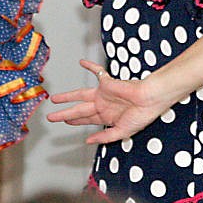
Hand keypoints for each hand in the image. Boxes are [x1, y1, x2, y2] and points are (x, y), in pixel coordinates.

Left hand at [47, 59, 172, 143]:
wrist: (150, 100)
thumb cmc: (141, 116)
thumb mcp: (122, 132)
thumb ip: (105, 137)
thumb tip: (89, 141)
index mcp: (107, 116)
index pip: (86, 120)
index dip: (74, 121)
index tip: (64, 123)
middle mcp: (103, 105)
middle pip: (79, 110)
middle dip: (65, 114)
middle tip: (51, 117)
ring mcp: (104, 94)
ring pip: (80, 95)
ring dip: (67, 96)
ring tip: (54, 99)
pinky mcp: (107, 83)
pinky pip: (97, 72)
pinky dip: (90, 66)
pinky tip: (81, 62)